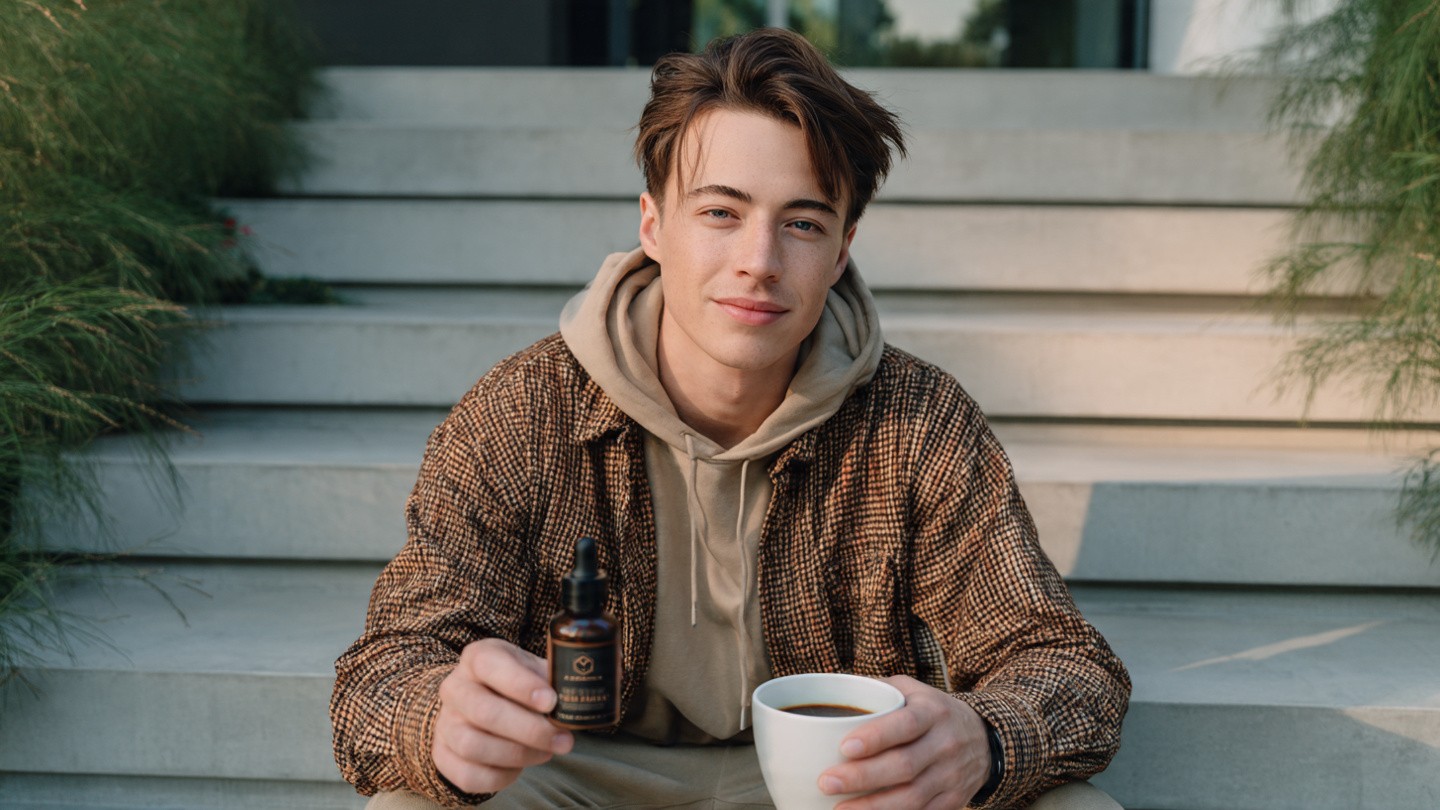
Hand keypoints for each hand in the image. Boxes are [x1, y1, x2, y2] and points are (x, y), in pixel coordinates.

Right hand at [431, 638, 573, 793]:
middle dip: (529, 730)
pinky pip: (469, 775)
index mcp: (477, 658)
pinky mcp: (443, 755)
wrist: (476, 703)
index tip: (551, 702)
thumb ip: (552, 678)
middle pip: (484, 712)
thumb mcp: (532, 669)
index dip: (521, 684)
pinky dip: (500, 776)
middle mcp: (454, 688)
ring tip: (546, 751)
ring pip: (474, 746)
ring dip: (518, 754)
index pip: (490, 665)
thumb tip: (577, 694)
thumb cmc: (513, 684)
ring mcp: (445, 723)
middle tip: (563, 739)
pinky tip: (520, 766)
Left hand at [819, 675, 990, 809]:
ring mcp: (951, 775)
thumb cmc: (932, 711)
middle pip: (904, 765)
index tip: (844, 747)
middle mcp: (946, 743)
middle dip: (862, 777)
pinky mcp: (953, 800)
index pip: (905, 724)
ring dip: (873, 807)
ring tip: (838, 809)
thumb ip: (877, 690)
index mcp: (933, 712)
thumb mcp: (912, 690)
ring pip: (912, 797)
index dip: (876, 737)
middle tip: (827, 782)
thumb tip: (833, 691)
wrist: (983, 738)